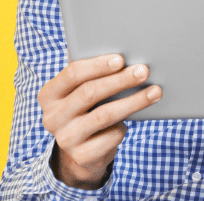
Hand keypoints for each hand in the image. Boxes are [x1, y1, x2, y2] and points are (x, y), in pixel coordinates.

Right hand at [38, 54, 162, 188]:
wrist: (81, 151)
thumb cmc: (86, 108)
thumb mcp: (80, 89)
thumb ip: (89, 70)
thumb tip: (117, 46)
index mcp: (49, 94)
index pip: (72, 74)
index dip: (98, 65)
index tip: (121, 59)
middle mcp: (52, 117)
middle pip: (90, 92)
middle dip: (120, 80)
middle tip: (143, 71)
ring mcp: (65, 139)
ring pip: (104, 115)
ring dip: (133, 101)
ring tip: (154, 91)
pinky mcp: (81, 156)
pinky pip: (111, 136)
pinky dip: (124, 126)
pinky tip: (133, 120)